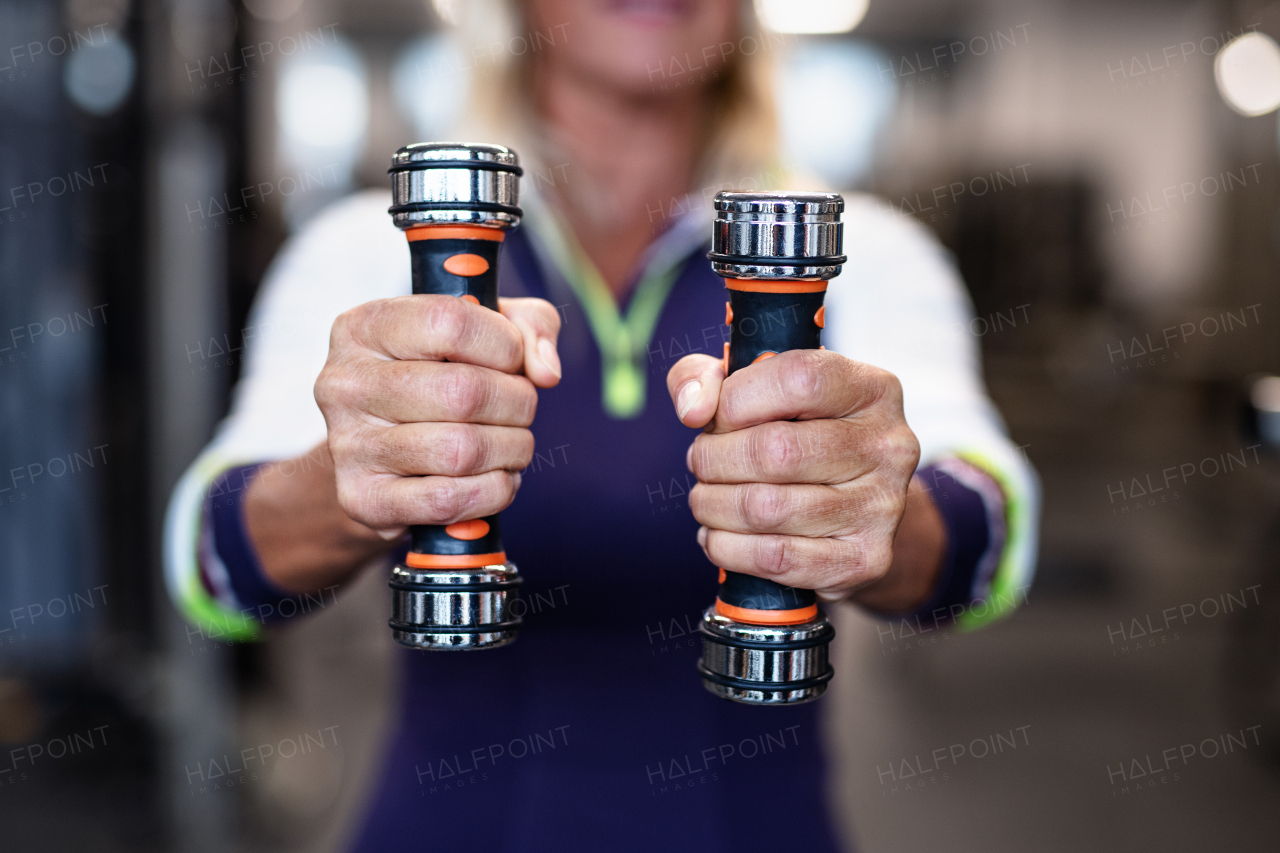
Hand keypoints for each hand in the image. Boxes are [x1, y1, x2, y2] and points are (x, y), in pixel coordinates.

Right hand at [314, 295, 561, 536]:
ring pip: (462, 450)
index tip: (512, 360)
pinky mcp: (363, 500)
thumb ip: (529, 325)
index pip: (450, 322)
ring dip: (511, 450)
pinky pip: (449, 499)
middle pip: (464, 391)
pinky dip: (494, 491)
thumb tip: (545, 371)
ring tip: (511, 444)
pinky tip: (497, 478)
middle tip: (519, 409)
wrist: (384, 460)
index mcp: (365, 327)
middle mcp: (344, 383)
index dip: (504, 345)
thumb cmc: (439, 382)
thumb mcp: (485, 332)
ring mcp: (348, 445)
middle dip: (517, 403)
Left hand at [666, 349, 943, 609]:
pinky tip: (717, 534)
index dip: (737, 400)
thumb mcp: (753, 388)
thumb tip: (692, 409)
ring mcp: (882, 507)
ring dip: (713, 505)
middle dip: (714, 459)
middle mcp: (889, 446)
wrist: (850, 509)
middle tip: (701, 463)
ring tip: (705, 497)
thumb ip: (704, 377)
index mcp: (871, 389)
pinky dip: (728, 547)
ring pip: (767, 509)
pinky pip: (775, 557)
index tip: (715, 417)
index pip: (797, 380)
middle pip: (776, 451)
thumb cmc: (794, 435)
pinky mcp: (865, 560)